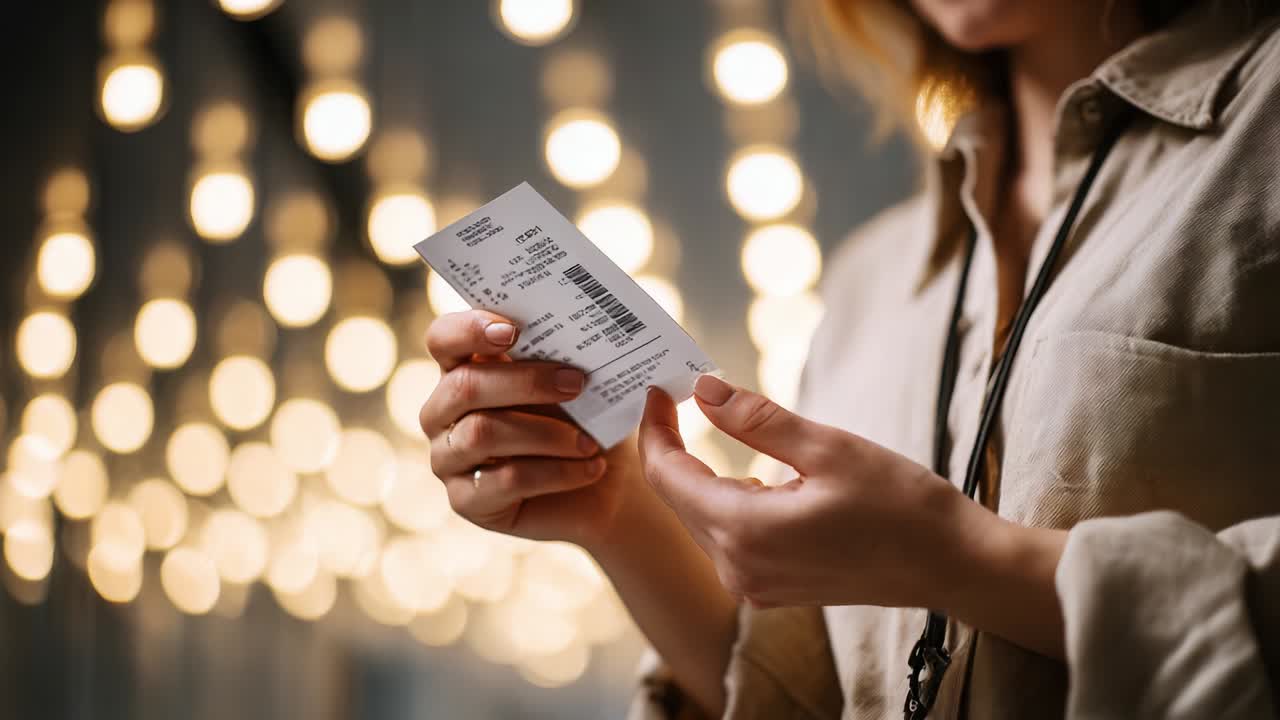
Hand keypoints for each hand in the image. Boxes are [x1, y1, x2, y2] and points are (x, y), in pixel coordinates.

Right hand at [420, 310, 642, 546]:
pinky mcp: (466, 500)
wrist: (605, 484)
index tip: (513, 330)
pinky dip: (556, 472)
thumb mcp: (574, 380)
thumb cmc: (584, 420)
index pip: (443, 339)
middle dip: (525, 381)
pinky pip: (505, 480)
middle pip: (464, 386)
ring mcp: (448, 457)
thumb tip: (578, 329)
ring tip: (590, 442)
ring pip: (482, 434)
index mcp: (462, 369)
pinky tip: (591, 468)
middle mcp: (443, 411)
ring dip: (546, 434)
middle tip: (577, 382)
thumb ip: (560, 353)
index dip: (469, 330)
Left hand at [638, 374, 1007, 610]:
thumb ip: (756, 420)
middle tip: (680, 394)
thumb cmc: (901, 506)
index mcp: (745, 532)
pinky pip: (728, 539)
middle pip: (678, 498)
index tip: (660, 389)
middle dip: (672, 446)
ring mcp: (754, 586)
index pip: (668, 475)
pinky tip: (751, 476)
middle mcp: (738, 568)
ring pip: (701, 518)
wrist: (953, 567)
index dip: (655, 428)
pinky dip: (726, 501)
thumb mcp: (828, 448)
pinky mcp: (772, 590)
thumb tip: (703, 390)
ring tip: (708, 423)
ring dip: (699, 473)